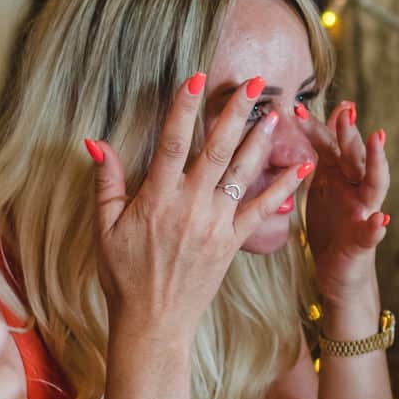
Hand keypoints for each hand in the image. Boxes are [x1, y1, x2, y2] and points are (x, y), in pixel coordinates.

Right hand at [87, 74, 308, 353]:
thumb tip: (96, 142)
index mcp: (157, 199)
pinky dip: (284, 188)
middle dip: (236, 113)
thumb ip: (106, 183)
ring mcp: (215, 224)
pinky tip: (302, 167)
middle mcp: (190, 206)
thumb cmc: (123, 276)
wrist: (153, 322)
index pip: (171, 143)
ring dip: (261, 141)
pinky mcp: (233, 242)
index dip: (184, 108)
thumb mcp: (105, 228)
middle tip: (255, 83)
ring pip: (242, 174)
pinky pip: (262, 210)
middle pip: (216, 150)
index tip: (197, 77)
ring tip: (278, 113)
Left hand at [299, 101, 391, 304]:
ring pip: (374, 184)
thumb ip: (326, 150)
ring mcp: (364, 212)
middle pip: (355, 156)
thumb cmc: (333, 223)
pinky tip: (380, 221)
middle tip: (345, 111)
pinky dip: (377, 226)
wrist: (340, 271)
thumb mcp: (326, 182)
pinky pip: (372, 232)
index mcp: (342, 175)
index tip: (299, 106)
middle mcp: (356, 188)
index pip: (332, 145)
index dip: (319, 126)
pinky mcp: (364, 241)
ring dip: (377, 162)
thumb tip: (327, 112)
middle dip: (350, 133)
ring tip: (377, 140)